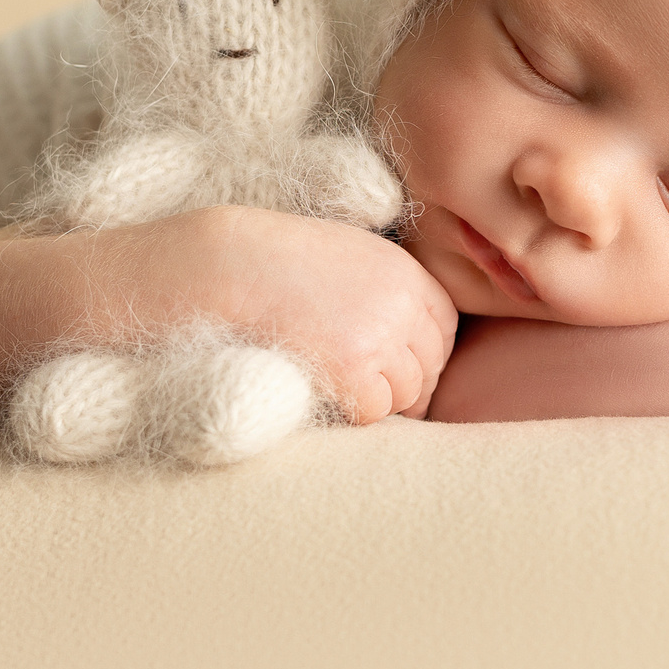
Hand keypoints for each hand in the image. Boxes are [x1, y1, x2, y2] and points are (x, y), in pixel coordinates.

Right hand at [125, 207, 458, 423]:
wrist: (225, 267)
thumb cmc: (276, 264)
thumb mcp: (347, 256)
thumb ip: (387, 289)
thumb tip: (414, 338)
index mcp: (404, 270)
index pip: (444, 328)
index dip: (421, 353)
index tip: (392, 366)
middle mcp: (402, 302)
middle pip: (430, 366)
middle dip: (403, 384)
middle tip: (362, 388)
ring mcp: (381, 336)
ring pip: (407, 394)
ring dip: (377, 399)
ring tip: (336, 384)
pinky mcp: (354, 368)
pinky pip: (375, 411)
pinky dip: (353, 412)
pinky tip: (323, 392)